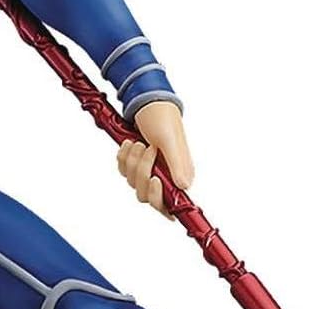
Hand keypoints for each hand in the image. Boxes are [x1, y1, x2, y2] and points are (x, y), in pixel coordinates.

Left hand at [117, 100, 194, 217]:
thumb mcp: (169, 141)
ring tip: (138, 142)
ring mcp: (151, 171)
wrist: (148, 103)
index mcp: (180, 175)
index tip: (154, 179)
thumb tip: (184, 187)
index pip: (168, 204)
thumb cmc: (163, 118)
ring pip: (133, 183)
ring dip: (131, 161)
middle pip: (146, 194)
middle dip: (141, 171)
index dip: (158, 197)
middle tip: (145, 148)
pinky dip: (123, 158)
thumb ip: (177, 164)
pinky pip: (124, 172)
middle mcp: (166, 177)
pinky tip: (128, 144)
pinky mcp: (137, 165)